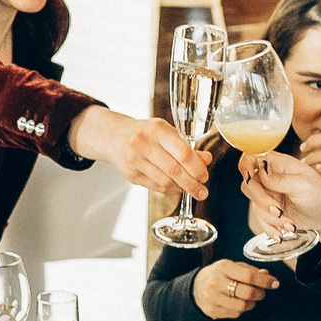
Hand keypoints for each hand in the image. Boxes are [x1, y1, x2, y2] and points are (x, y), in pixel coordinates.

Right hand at [70, 107, 207, 199]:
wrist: (114, 136)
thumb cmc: (145, 133)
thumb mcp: (166, 132)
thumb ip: (186, 146)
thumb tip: (206, 160)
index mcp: (157, 129)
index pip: (182, 152)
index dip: (197, 168)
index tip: (204, 176)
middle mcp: (143, 143)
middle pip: (174, 170)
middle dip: (192, 184)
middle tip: (202, 191)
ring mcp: (135, 160)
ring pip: (165, 182)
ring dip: (181, 188)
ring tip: (190, 189)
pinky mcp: (130, 174)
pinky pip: (155, 187)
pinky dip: (169, 190)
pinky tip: (176, 188)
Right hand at [192, 260, 279, 320]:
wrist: (195, 288)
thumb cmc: (219, 275)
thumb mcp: (232, 267)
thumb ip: (250, 271)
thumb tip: (267, 275)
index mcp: (223, 267)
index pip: (249, 276)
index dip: (265, 281)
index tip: (274, 283)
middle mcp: (216, 282)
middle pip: (247, 293)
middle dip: (260, 293)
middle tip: (262, 292)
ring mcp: (213, 298)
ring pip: (242, 306)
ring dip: (251, 303)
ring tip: (250, 298)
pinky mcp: (212, 311)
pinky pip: (235, 314)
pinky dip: (241, 310)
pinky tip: (238, 303)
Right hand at [247, 151, 320, 251]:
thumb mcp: (304, 185)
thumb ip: (280, 179)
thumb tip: (260, 173)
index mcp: (278, 164)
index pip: (252, 157)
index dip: (246, 166)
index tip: (250, 179)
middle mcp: (270, 177)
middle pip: (249, 185)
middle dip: (262, 201)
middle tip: (278, 210)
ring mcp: (268, 194)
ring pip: (254, 204)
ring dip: (270, 218)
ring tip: (289, 224)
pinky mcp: (268, 210)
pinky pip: (259, 219)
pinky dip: (270, 227)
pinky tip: (281, 232)